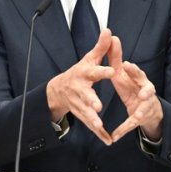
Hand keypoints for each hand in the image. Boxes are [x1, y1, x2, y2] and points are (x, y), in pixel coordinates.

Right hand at [46, 28, 115, 144]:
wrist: (58, 90)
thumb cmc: (79, 73)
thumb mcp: (88, 59)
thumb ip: (101, 48)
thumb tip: (109, 31)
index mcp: (84, 75)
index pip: (94, 72)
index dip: (102, 71)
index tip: (112, 70)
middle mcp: (80, 90)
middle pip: (85, 96)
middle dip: (90, 101)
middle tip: (98, 105)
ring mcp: (79, 104)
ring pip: (85, 113)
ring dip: (92, 120)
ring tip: (99, 125)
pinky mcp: (82, 115)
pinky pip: (91, 125)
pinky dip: (99, 134)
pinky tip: (107, 140)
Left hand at [107, 35, 162, 143]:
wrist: (146, 109)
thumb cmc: (133, 88)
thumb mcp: (123, 74)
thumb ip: (116, 58)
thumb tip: (113, 38)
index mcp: (140, 80)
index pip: (139, 74)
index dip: (134, 71)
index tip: (127, 65)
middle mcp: (146, 92)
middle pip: (148, 89)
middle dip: (146, 89)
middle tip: (142, 91)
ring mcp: (144, 106)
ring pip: (144, 108)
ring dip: (140, 110)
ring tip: (136, 113)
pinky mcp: (139, 119)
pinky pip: (131, 125)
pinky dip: (123, 130)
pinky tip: (114, 137)